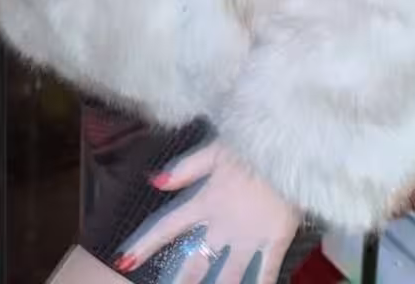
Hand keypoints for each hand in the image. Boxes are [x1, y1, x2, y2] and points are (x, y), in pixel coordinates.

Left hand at [115, 140, 299, 283]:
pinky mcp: (274, 241)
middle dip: (180, 283)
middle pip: (195, 263)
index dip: (145, 244)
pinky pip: (265, 273)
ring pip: (227, 276)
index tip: (124, 261)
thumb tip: (154, 181)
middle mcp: (222, 226)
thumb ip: (186, 168)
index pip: (168, 226)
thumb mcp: (216, 148)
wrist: (290, 145)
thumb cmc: (251, 143)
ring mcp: (249, 237)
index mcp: (205, 202)